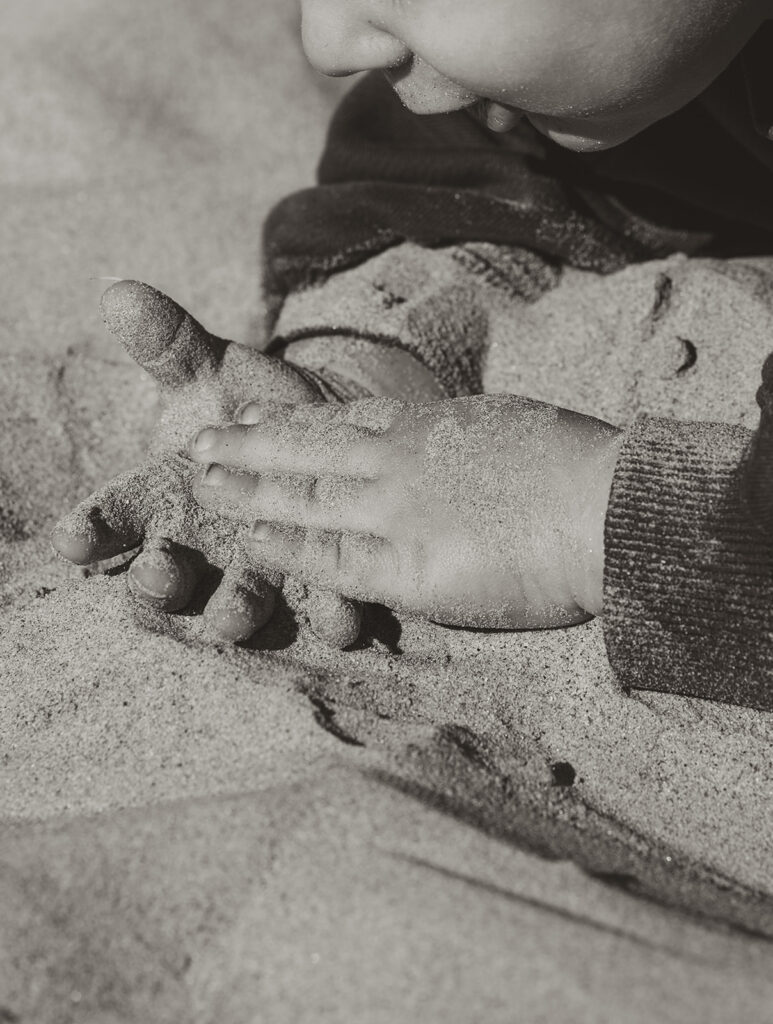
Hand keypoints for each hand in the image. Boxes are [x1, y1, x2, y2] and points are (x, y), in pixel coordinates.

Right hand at [51, 280, 363, 645]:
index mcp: (165, 501)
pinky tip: (341, 616)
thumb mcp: (215, 375)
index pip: (114, 519)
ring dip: (234, 611)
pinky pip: (320, 608)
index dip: (92, 529)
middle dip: (158, 581)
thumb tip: (121, 293)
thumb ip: (172, 346)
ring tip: (234, 614)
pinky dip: (329, 614)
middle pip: (168, 577)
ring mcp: (260, 573)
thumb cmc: (258, 408)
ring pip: (236, 605)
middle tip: (158, 574)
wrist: (335, 428)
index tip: (74, 536)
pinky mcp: (321, 583)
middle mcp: (203, 549)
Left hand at [189, 394, 622, 628]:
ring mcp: (398, 512)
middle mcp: (402, 460)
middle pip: (308, 449)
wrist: (607, 508)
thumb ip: (472, 440)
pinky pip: (330, 558)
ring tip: (206, 485)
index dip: (293, 420)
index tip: (255, 417)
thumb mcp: (516, 428)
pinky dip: (285, 548)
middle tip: (202, 442)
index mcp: (434, 425)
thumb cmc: (581, 467)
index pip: (346, 419)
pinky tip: (250, 543)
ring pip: (305, 496)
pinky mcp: (407, 568)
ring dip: (250, 490)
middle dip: (250, 445)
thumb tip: (461, 447)